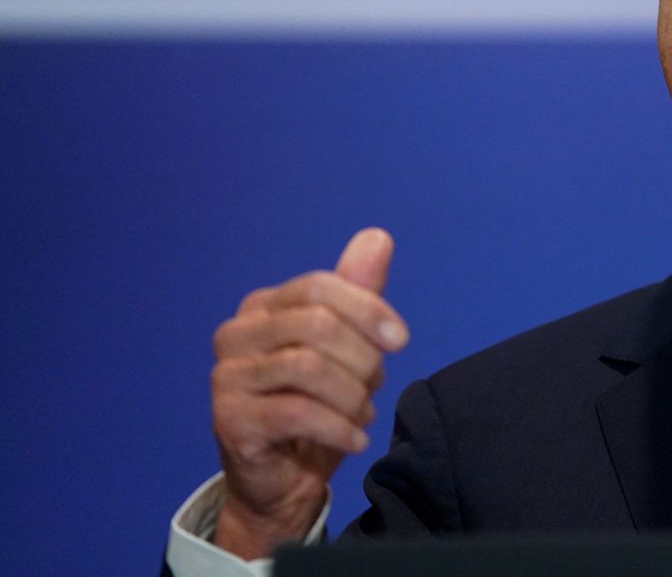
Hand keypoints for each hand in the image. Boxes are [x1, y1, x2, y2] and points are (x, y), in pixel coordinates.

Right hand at [209, 228, 407, 559]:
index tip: (401, 340)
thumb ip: (359, 293)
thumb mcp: (348, 346)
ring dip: (353, 396)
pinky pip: (299, 413)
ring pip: (310, 368)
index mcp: (262, 307)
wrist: (282, 480)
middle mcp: (235, 335)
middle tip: (374, 387)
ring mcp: (227, 378)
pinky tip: (355, 439)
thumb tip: (378, 237)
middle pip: (317, 325)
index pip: (319, 288)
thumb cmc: (317, 405)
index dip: (367, 309)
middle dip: (362, 358)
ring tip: (363, 414)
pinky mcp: (230, 421)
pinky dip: (340, 427)